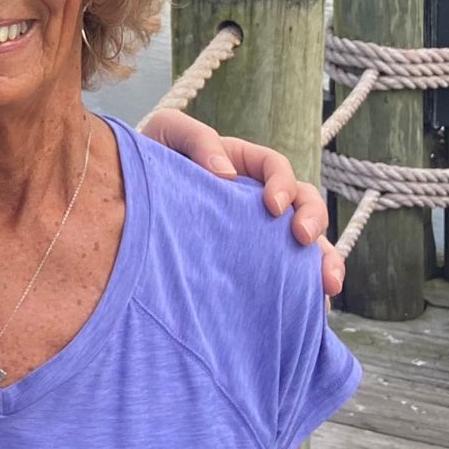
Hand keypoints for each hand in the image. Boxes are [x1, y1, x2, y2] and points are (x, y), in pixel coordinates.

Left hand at [139, 108, 344, 295]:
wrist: (119, 200)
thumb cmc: (148, 161)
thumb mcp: (166, 135)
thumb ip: (196, 139)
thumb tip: (224, 173)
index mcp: (242, 165)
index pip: (276, 168)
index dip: (281, 184)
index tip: (272, 207)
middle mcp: (257, 200)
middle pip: (303, 203)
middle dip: (314, 220)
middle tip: (304, 240)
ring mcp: (257, 235)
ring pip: (305, 245)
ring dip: (324, 260)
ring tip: (328, 285)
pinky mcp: (249, 268)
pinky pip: (285, 280)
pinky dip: (304, 294)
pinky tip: (312, 313)